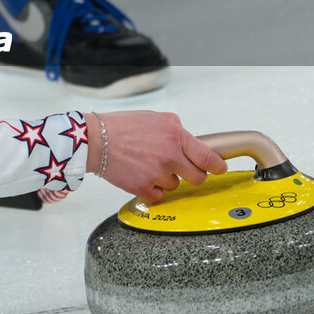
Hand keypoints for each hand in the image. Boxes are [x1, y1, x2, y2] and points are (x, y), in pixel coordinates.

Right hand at [86, 110, 226, 202]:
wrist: (95, 140)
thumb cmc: (122, 126)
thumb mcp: (154, 116)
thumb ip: (176, 126)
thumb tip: (188, 138)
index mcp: (176, 137)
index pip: (209, 158)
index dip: (218, 166)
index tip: (219, 168)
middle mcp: (170, 156)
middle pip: (198, 178)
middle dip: (192, 175)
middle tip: (180, 169)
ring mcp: (156, 174)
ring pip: (175, 186)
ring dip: (166, 179)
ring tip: (148, 166)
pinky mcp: (142, 188)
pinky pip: (158, 196)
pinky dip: (151, 190)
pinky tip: (141, 176)